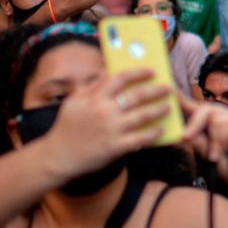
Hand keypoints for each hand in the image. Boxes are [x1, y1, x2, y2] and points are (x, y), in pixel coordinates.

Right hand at [38, 69, 172, 180]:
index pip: (121, 78)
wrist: (58, 156)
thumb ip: (91, 86)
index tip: (152, 71)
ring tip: (169, 106)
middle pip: (137, 96)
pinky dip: (153, 133)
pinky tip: (161, 130)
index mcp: (95, 97)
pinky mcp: (115, 147)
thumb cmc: (66, 127)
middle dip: (156, 90)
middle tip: (169, 88)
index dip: (139, 73)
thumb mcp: (74, 101)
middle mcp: (105, 111)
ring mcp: (111, 129)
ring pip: (142, 116)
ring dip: (159, 110)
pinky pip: (140, 138)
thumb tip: (106, 72)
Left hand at [179, 95, 227, 187]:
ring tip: (216, 156)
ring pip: (217, 117)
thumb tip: (180, 132)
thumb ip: (197, 142)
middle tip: (185, 138)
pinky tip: (225, 151)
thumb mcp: (208, 155)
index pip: (198, 108)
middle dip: (194, 123)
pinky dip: (223, 139)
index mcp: (216, 124)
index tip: (170, 91)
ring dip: (213, 139)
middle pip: (206, 109)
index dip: (184, 99)